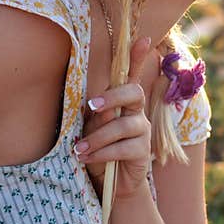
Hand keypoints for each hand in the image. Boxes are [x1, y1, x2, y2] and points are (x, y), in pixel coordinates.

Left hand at [76, 36, 153, 200]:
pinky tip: (87, 159)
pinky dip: (101, 154)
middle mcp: (136, 112)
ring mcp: (142, 132)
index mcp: (122, 102)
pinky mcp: (143, 152)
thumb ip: (96, 117)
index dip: (138, 57)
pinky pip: (122, 148)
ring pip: (122, 126)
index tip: (144, 39)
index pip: (131, 76)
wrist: (108, 184)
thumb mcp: (90, 130)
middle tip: (92, 106)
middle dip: (113, 97)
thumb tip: (98, 108)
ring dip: (97, 138)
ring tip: (79, 150)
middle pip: (133, 93)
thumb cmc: (96, 150)